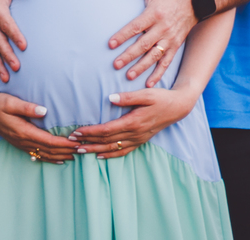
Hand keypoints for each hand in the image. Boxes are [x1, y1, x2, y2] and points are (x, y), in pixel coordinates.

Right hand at [0, 92, 76, 162]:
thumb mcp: (10, 101)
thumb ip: (26, 107)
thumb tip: (44, 111)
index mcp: (24, 131)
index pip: (49, 141)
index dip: (65, 143)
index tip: (78, 142)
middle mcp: (24, 141)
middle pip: (50, 150)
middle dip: (67, 151)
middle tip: (83, 149)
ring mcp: (21, 144)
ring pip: (45, 154)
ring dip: (60, 156)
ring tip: (75, 156)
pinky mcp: (19, 143)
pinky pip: (38, 155)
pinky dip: (50, 158)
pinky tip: (58, 160)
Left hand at [68, 88, 195, 158]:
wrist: (178, 107)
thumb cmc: (161, 98)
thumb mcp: (146, 94)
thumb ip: (128, 97)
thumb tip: (111, 98)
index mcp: (133, 122)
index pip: (106, 130)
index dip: (90, 132)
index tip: (76, 132)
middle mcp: (135, 133)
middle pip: (107, 141)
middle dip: (88, 142)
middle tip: (71, 143)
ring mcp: (138, 139)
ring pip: (114, 149)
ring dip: (96, 150)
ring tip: (80, 151)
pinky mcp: (141, 141)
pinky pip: (124, 151)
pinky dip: (111, 155)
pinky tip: (100, 157)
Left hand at [107, 0, 195, 86]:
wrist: (195, 3)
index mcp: (153, 14)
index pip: (136, 27)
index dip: (123, 36)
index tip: (110, 44)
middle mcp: (162, 28)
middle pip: (144, 44)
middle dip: (129, 55)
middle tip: (116, 65)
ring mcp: (170, 39)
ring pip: (155, 56)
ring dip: (142, 67)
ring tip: (129, 75)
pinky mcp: (176, 46)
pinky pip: (167, 62)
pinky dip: (159, 73)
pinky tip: (149, 83)